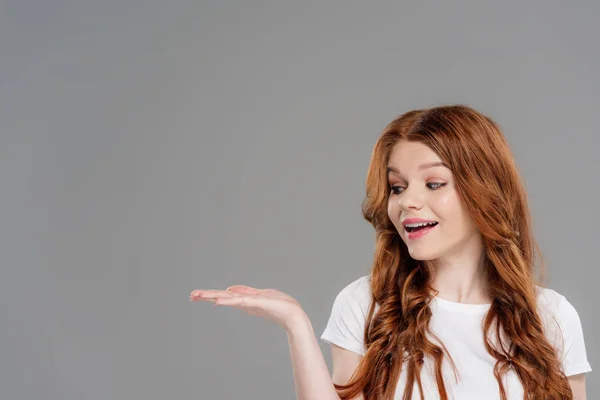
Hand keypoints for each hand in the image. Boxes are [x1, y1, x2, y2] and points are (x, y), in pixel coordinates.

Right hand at [189, 285, 306, 331]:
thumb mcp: (259, 294)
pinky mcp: (256, 303)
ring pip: (228, 299)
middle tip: (191, 295)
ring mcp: (249, 303)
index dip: (209, 294)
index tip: (195, 295)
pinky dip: (229, 301)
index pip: (223, 295)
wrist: (292, 314)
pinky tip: (219, 300)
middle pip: (221, 297)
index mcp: (243, 299)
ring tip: (199, 296)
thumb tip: (229, 289)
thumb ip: (245, 291)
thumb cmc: (278, 304)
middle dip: (206, 296)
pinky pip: (240, 301)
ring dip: (213, 296)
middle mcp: (244, 302)